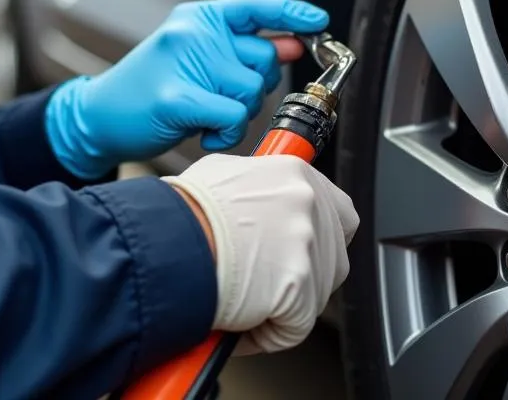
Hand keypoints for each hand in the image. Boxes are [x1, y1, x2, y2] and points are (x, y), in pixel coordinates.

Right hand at [44, 0, 328, 178]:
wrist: (100, 115)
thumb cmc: (150, 89)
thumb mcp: (197, 59)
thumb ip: (241, 50)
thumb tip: (291, 45)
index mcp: (198, 18)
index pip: (255, 6)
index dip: (291, 13)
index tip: (318, 22)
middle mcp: (193, 32)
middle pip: (263, 58)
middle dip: (255, 87)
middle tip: (222, 99)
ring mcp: (183, 61)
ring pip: (251, 91)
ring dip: (238, 115)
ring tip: (207, 117)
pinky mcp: (176, 97)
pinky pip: (232, 116)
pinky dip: (226, 133)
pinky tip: (207, 134)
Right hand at [165, 153, 358, 353]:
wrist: (168, 240)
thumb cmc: (184, 210)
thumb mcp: (222, 174)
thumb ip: (254, 186)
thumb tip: (252, 197)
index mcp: (295, 174)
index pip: (340, 210)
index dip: (322, 235)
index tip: (302, 248)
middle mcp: (309, 204)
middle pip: (333, 255)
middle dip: (305, 274)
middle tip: (267, 279)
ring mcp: (309, 245)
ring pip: (316, 294)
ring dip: (285, 304)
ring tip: (246, 300)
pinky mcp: (300, 287)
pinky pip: (293, 326)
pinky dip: (267, 333)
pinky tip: (240, 321)